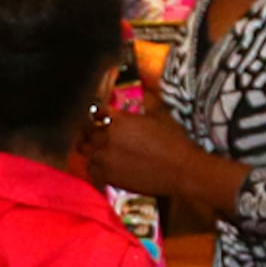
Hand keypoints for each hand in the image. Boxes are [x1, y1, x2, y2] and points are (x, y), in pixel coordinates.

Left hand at [85, 104, 210, 201]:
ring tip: (100, 151)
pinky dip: (95, 169)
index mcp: (117, 120)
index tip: (99, 117)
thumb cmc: (173, 141)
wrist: (181, 170)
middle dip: (89, 132)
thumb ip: (147, 99)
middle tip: (94, 134)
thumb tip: (144, 88)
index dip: (96, 114)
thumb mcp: (160, 114)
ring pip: (86, 153)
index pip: (94, 112)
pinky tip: (104, 167)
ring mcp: (105, 159)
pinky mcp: (108, 177)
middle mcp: (106, 138)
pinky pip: (91, 171)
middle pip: (84, 133)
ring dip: (92, 150)